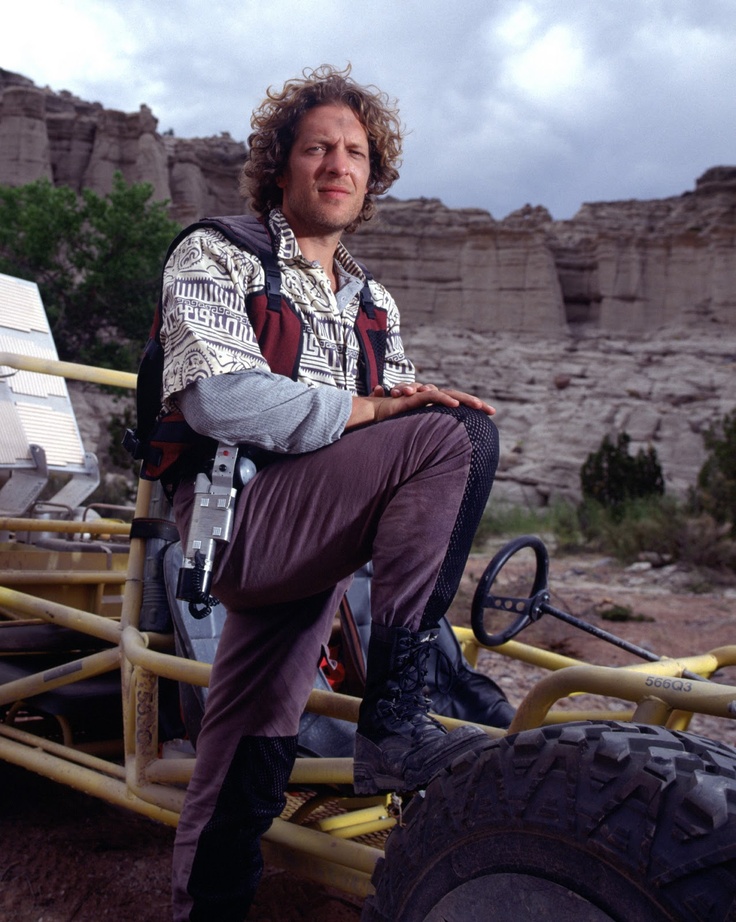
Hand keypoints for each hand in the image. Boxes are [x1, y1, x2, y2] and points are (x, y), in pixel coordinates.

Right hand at [347, 382, 495, 427]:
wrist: (373, 416)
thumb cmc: (392, 426)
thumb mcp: (416, 435)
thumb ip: (429, 440)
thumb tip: (441, 461)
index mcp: (434, 408)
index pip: (457, 406)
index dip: (472, 410)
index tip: (488, 418)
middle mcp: (431, 399)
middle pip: (458, 398)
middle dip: (476, 404)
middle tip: (492, 411)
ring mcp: (423, 396)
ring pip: (449, 394)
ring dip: (466, 400)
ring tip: (479, 407)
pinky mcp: (415, 397)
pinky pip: (433, 396)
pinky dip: (445, 400)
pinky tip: (456, 406)